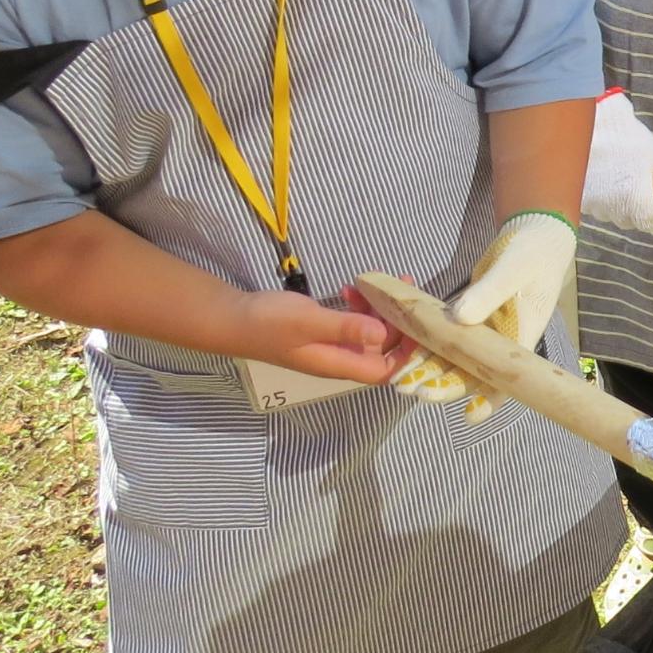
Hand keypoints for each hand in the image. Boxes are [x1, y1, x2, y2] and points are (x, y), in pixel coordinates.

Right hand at [234, 289, 396, 383]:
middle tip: (404, 288)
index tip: (418, 325)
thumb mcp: (310, 322)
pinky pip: (351, 321)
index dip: (407, 354)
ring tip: (379, 282)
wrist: (233, 319)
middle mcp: (339, 359)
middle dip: (397, 321)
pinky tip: (351, 287)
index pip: (385, 371)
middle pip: (382, 348)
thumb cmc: (270, 323)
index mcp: (339, 365)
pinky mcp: (323, 330)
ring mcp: (330, 344)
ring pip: (368, 331)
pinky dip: (357, 306)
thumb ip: (346, 328)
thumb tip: (382, 334)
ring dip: (378, 309)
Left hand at [392, 212, 576, 421]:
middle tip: (414, 392)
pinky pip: (445, 339)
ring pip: (454, 360)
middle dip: (444, 386)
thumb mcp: (513, 270)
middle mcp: (500, 342)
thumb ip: (488, 293)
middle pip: (473, 374)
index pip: (507, 377)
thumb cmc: (532, 255)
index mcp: (520, 338)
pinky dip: (426, 347)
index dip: (489, 399)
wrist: (533, 236)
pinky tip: (404, 355)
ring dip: (429, 371)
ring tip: (400, 383)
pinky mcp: (469, 319)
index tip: (469, 415)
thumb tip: (459, 318)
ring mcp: (483, 332)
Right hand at [581, 89, 652, 233]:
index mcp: (636, 203)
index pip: (650, 225)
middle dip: (635, 209)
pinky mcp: (577, 197)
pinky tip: (600, 176)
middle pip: (629, 221)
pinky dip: (598, 196)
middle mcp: (613, 210)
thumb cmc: (628, 138)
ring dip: (615, 203)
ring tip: (616, 177)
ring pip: (609, 213)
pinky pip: (592, 204)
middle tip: (637, 187)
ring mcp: (592, 205)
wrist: (593, 125)